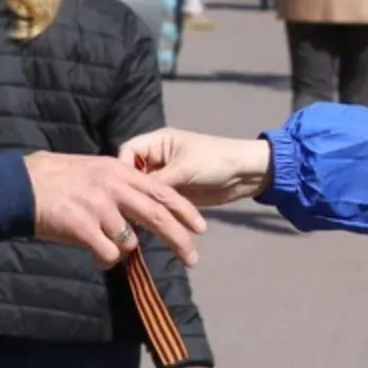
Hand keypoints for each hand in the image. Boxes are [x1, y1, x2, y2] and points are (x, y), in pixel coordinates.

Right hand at [25, 152, 205, 267]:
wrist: (18, 186)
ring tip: (105, 248)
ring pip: (129, 240)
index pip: (162, 191)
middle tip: (193, 259)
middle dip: (179, 240)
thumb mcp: (93, 170)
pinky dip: (105, 260)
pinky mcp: (83, 227)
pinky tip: (95, 256)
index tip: (201, 228)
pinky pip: (107, 253)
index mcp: (118, 171)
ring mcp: (99, 207)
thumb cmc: (54, 178)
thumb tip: (140, 206)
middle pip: (157, 216)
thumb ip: (118, 185)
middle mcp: (113, 187)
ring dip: (123, 251)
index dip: (184, 211)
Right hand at [121, 128, 273, 206]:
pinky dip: (152, 213)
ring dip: (140, 205)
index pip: (127, 152)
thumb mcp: (183, 169)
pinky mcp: (173, 194)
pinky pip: (156, 204)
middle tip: (125, 210)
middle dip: (130, 191)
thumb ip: (157, 182)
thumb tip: (133, 200)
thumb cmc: (214, 161)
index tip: (121, 188)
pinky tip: (146, 225)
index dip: (122, 169)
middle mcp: (156, 158)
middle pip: (132, 174)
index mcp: (157, 142)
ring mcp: (165, 177)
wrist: (245, 174)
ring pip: (143, 192)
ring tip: (134, 221)